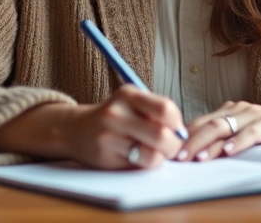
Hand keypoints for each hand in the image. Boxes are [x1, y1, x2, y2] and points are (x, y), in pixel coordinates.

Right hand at [62, 84, 186, 169]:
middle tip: (170, 147)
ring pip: (152, 155)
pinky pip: (138, 166)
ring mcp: (109, 136)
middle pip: (162, 135)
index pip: (166, 109)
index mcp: (128, 95)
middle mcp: (117, 113)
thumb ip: (157, 113)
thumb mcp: (132, 103)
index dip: (177, 123)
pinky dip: (146, 164)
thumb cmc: (116, 118)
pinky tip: (139, 158)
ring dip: (160, 158)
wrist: (77, 130)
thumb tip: (183, 134)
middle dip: (173, 146)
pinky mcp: (106, 157)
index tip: (176, 129)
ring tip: (155, 154)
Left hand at [178, 100, 260, 161]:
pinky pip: (252, 132)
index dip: (182, 137)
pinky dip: (239, 141)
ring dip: (208, 143)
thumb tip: (192, 154)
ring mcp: (253, 114)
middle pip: (207, 125)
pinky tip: (229, 151)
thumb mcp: (241, 133)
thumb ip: (221, 139)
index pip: (198, 123)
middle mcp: (237, 110)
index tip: (168, 152)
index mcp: (226, 112)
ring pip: (225, 127)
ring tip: (196, 158)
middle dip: (189, 142)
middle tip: (176, 158)